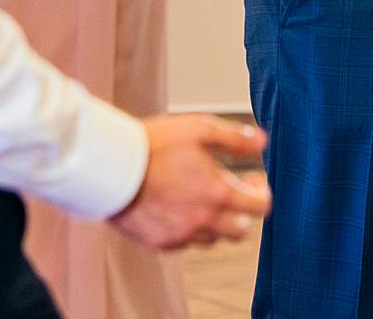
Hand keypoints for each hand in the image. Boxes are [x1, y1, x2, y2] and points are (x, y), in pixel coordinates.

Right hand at [111, 114, 270, 248]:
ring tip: (201, 199)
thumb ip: (234, 137)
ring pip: (213, 239)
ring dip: (215, 222)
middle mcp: (204, 220)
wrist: (110, 167)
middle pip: (241, 231)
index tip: (253, 179)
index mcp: (218, 194)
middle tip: (231, 193)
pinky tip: (177, 209)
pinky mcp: (160, 243)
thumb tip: (262, 140)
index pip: (260, 207)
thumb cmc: (153, 144)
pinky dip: (187, 229)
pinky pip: (184, 243)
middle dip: (242, 213)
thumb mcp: (198, 128)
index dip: (261, 192)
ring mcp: (182, 235)